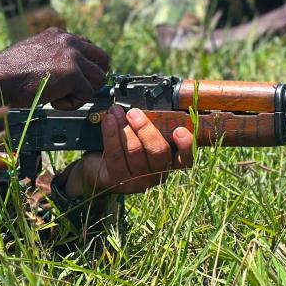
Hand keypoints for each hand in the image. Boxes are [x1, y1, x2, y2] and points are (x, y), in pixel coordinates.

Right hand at [0, 28, 110, 110]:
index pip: (88, 47)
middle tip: (77, 91)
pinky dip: (73, 103)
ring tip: (61, 98)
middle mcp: (68, 41)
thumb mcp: (33, 53)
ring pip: (98, 78)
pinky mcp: (73, 74)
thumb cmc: (8, 72)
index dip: (85, 66)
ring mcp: (73, 56)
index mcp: (58, 35)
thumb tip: (63, 70)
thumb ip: (52, 56)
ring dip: (83, 92)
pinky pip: (88, 94)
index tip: (76, 79)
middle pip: (103, 59)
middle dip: (93, 77)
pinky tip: (54, 103)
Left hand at [62, 106, 194, 196]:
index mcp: (169, 162)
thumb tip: (148, 104)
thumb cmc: (126, 146)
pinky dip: (111, 134)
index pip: (186, 158)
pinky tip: (108, 121)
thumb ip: (151, 125)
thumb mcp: (142, 136)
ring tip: (115, 111)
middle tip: (134, 112)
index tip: (179, 130)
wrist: (99, 166)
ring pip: (135, 151)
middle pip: (158, 151)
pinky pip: (116, 154)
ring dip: (124, 127)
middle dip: (145, 128)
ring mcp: (138, 181)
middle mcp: (157, 174)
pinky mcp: (118, 180)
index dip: (186, 145)